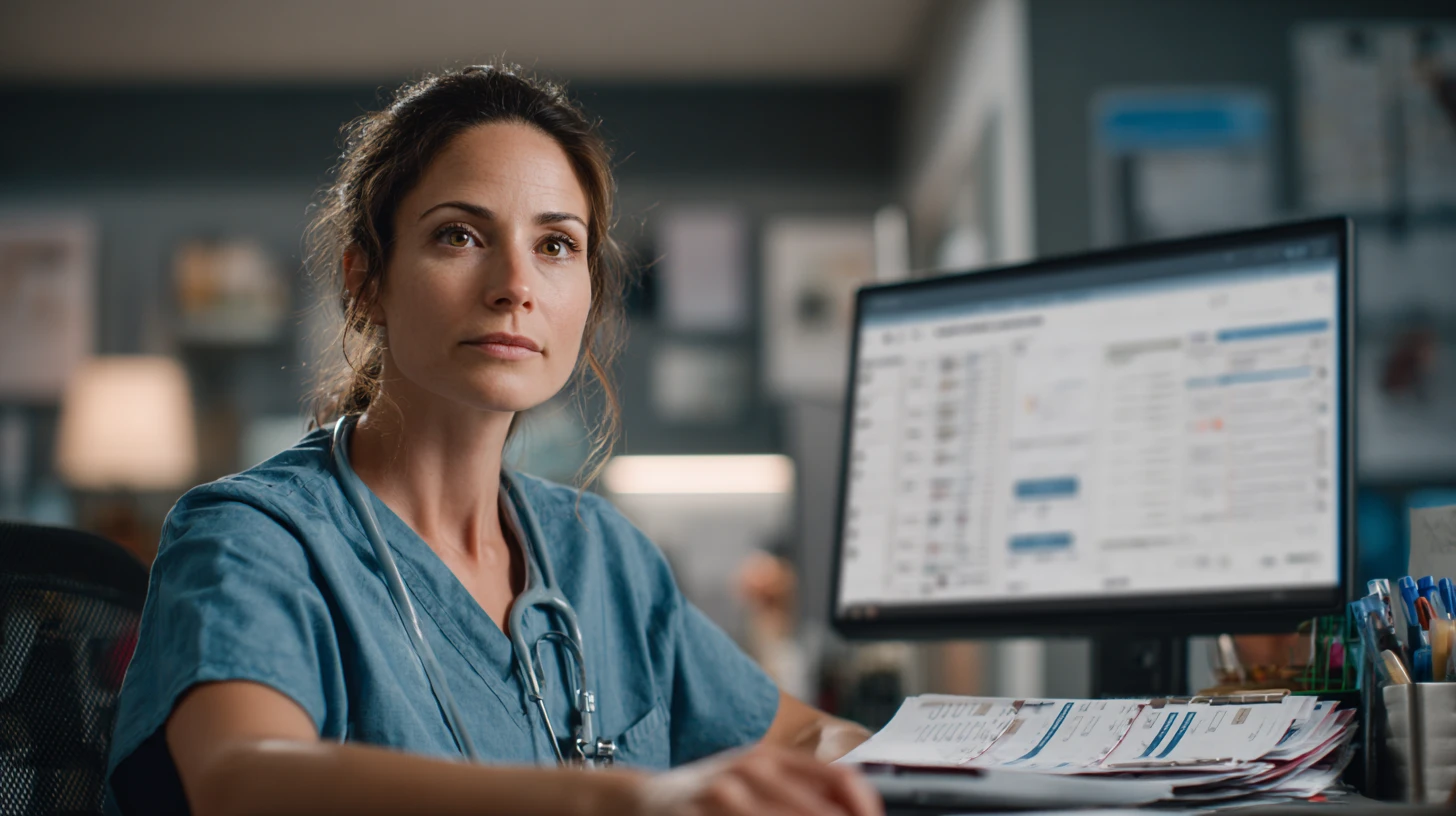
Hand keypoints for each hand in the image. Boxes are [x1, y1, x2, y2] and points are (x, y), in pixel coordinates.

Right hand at [630, 744, 881, 815]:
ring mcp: (725, 795)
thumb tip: (856, 806)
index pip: (840, 777)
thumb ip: (800, 789)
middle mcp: (752, 770)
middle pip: (819, 810)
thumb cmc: (710, 794)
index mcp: (773, 757)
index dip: (865, 805)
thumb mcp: (754, 778)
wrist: (641, 800)